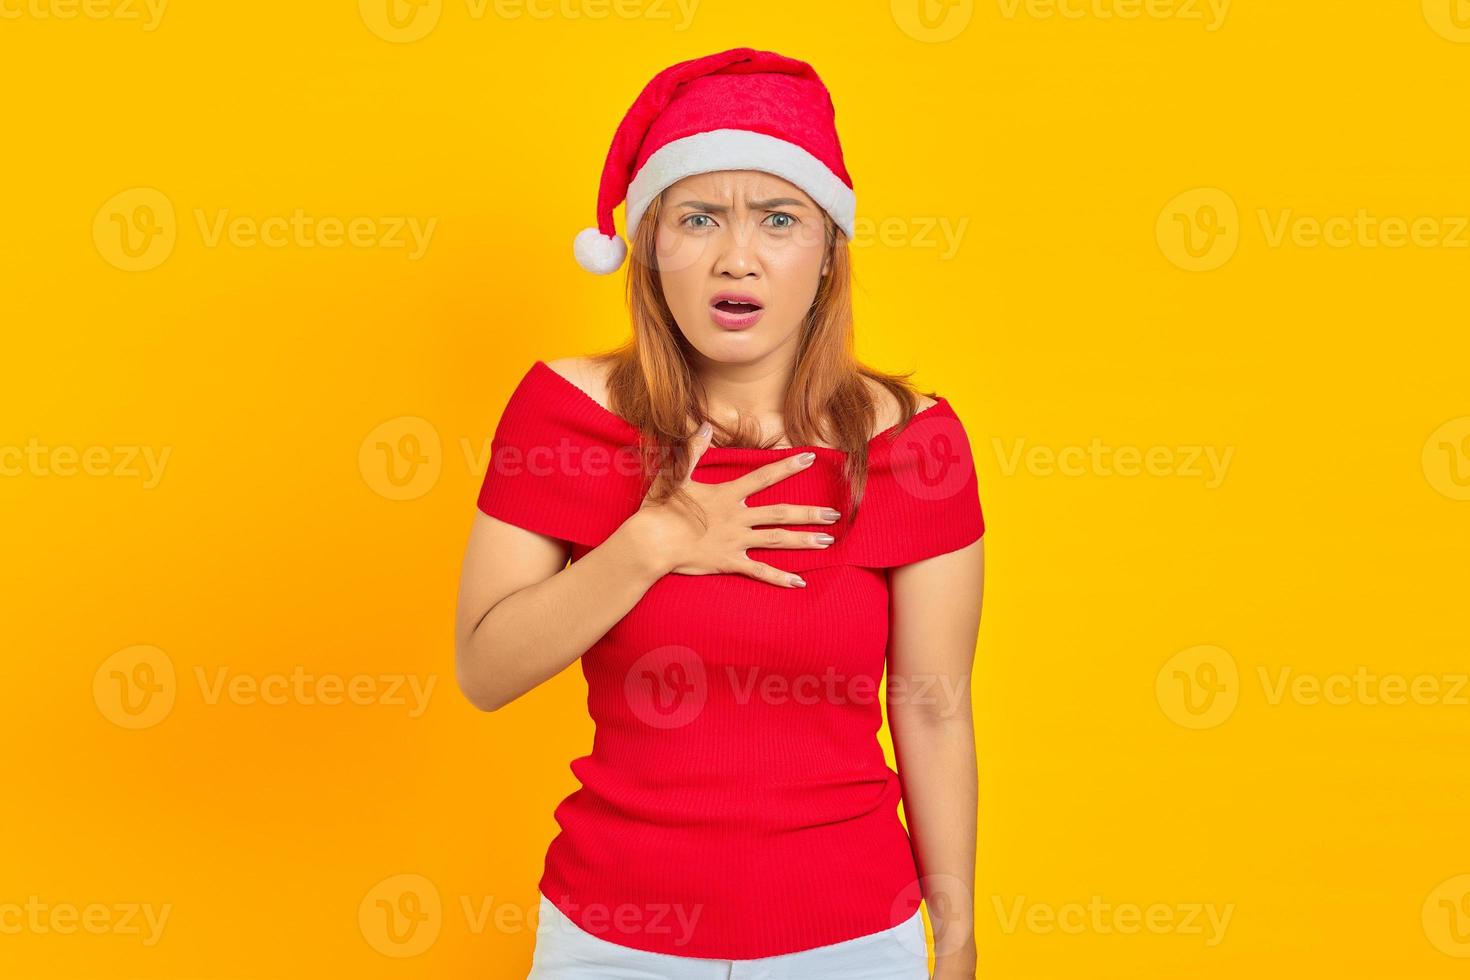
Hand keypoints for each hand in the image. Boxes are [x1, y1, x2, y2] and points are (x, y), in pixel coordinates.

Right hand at [627, 422, 841, 587]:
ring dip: (804, 540)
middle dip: (810, 513)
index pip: (764, 477)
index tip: (811, 458)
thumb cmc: (660, 509)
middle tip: (835, 513)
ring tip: (829, 541)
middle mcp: (738, 517)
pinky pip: (760, 571)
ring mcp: (736, 541)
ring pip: (778, 540)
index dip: (788, 466)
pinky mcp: (729, 562)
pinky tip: (801, 582)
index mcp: (728, 495)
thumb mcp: (675, 475)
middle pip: (781, 513)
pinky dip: (780, 578)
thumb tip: (702, 425)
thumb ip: (693, 450)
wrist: (649, 542)